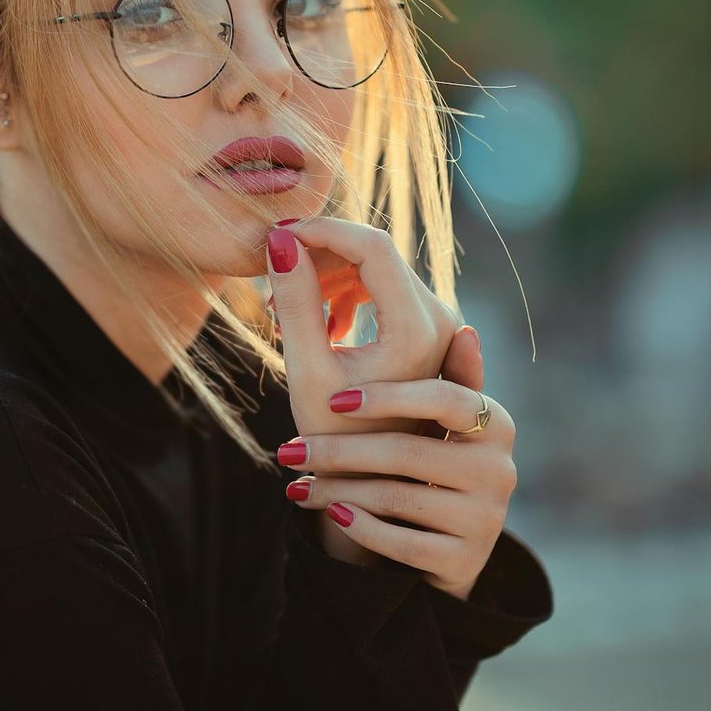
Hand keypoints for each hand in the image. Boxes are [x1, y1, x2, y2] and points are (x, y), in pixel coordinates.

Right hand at [265, 216, 462, 440]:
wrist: (372, 479)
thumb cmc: (336, 436)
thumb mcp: (306, 369)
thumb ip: (295, 301)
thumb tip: (278, 239)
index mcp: (415, 330)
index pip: (371, 247)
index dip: (321, 231)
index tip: (276, 234)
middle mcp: (438, 319)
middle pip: (374, 254)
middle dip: (318, 256)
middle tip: (271, 278)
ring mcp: (437, 323)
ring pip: (376, 268)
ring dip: (327, 277)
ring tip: (284, 312)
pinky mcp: (427, 328)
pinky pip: (383, 288)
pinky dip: (345, 294)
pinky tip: (319, 325)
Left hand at [280, 323, 516, 600]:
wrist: (445, 547)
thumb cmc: (429, 464)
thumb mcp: (437, 421)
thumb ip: (445, 376)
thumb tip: (465, 330)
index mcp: (495, 423)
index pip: (444, 398)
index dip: (388, 397)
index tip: (334, 402)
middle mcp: (500, 470)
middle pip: (407, 451)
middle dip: (338, 452)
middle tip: (288, 451)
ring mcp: (487, 518)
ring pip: (397, 497)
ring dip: (336, 491)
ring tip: (295, 485)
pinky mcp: (466, 560)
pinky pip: (401, 542)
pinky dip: (360, 527)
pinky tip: (332, 514)